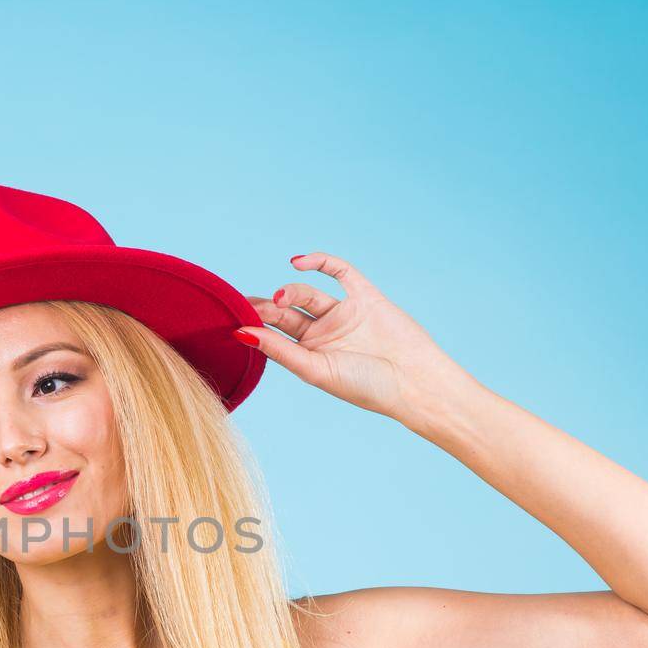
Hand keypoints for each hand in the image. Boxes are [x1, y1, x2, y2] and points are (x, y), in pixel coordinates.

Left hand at [238, 252, 475, 425]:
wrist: (414, 381)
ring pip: (306, 293)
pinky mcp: (364, 296)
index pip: (272, 334)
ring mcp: (342, 313)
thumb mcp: (315, 370)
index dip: (253, 324)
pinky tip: (298, 261)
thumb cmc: (366, 386)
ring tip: (281, 298)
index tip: (232, 317)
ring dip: (289, 291)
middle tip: (249, 305)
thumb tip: (240, 333)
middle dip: (265, 307)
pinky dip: (319, 261)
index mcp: (307, 356)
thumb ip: (279, 350)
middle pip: (283, 312)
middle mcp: (321, 334)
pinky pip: (339, 271)